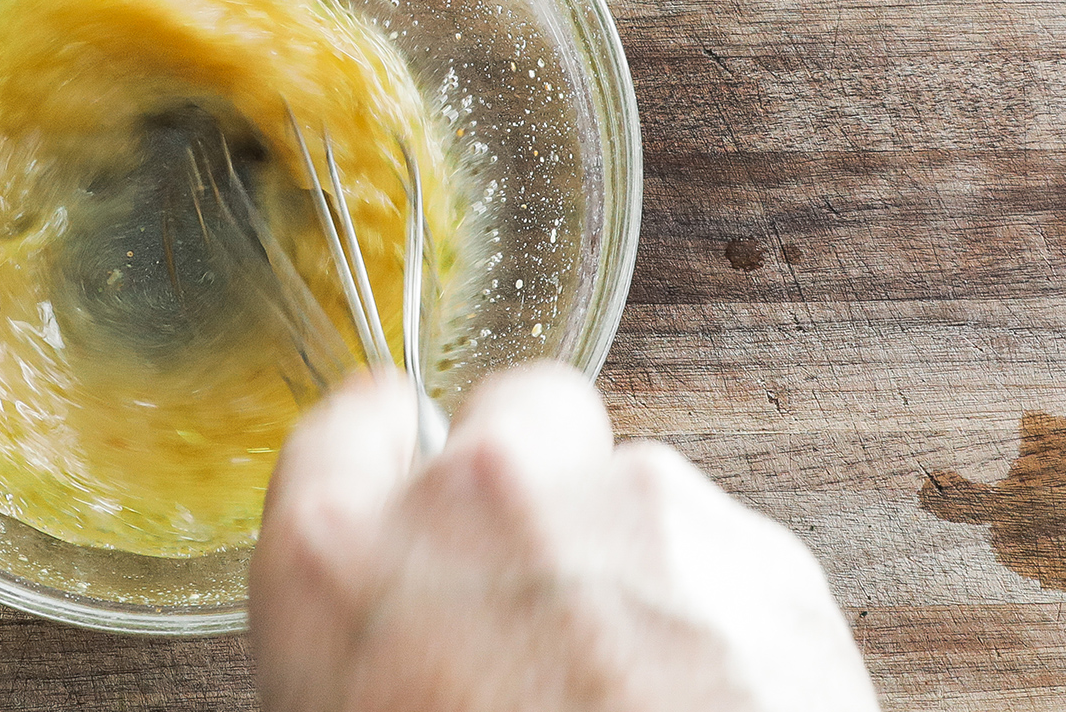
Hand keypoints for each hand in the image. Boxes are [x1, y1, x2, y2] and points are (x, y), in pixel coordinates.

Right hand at [250, 364, 879, 711]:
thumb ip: (362, 625)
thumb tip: (399, 617)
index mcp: (337, 555)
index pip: (350, 417)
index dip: (391, 448)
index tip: (415, 472)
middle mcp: (478, 497)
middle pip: (512, 412)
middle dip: (534, 479)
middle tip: (544, 592)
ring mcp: (628, 509)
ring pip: (635, 482)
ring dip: (635, 559)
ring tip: (640, 691)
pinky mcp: (759, 552)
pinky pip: (728, 547)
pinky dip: (723, 610)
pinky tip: (706, 705)